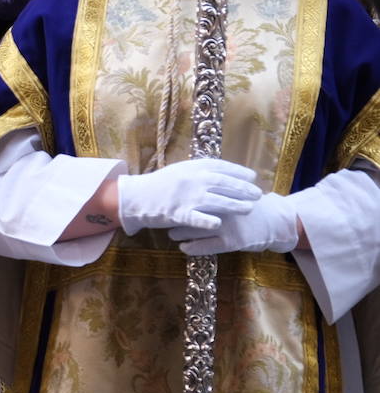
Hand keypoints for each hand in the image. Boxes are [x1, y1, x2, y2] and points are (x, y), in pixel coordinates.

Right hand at [116, 158, 261, 233]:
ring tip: (249, 209)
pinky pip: (197, 218)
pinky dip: (209, 221)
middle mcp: (193, 180)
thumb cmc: (158, 185)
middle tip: (258, 194)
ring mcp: (186, 197)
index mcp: (194, 168)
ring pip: (217, 201)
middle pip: (225, 184)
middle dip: (243, 189)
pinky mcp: (178, 213)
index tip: (252, 177)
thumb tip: (219, 171)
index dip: (239, 172)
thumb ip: (199, 171)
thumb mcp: (180, 171)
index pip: (223, 168)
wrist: (135, 197)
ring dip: (235, 205)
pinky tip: (220, 224)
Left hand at [168, 192, 298, 255]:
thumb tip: (191, 183)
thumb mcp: (235, 192)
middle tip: (165, 219)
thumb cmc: (251, 206)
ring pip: (195, 229)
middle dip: (175, 217)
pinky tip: (184, 247)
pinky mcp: (231, 242)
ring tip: (172, 233)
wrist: (275, 222)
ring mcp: (227, 225)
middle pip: (191, 211)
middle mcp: (224, 208)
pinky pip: (205, 246)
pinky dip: (192, 247)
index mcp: (225, 192)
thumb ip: (217, 187)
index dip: (179, 199)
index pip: (195, 193)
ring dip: (179, 232)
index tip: (167, 202)